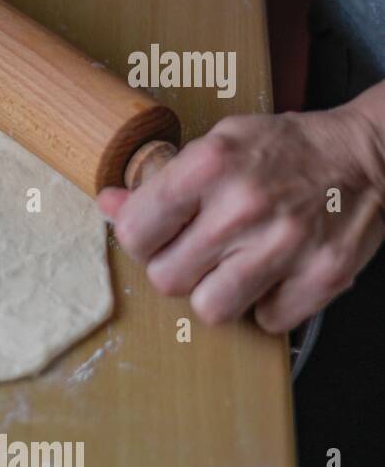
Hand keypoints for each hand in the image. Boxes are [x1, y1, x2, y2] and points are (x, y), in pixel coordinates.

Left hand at [98, 104, 384, 332]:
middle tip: (197, 250)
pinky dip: (268, 305)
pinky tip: (274, 273)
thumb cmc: (282, 149)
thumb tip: (108, 205)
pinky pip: (268, 321)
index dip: (139, 239)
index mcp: (209, 165)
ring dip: (217, 293)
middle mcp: (245, 205)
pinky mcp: (324, 275)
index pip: (133, 233)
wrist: (367, 153)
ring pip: (211, 309)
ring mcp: (287, 244)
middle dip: (176, 269)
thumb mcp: (214, 145)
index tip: (154, 234)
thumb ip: (159, 181)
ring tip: (233, 265)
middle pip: (166, 279)